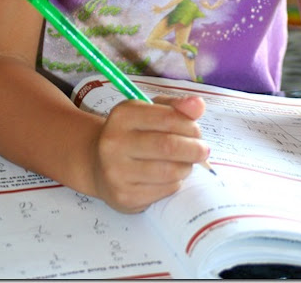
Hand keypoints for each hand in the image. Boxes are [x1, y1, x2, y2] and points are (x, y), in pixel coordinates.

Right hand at [90, 95, 208, 212]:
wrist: (98, 165)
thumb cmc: (132, 134)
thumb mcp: (149, 112)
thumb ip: (175, 107)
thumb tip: (199, 104)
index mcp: (123, 115)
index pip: (167, 118)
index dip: (189, 125)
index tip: (197, 131)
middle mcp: (114, 142)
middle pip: (168, 146)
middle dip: (193, 149)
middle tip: (203, 150)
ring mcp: (117, 172)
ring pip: (169, 171)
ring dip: (186, 167)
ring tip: (186, 163)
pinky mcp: (124, 196)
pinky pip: (164, 191)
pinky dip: (175, 183)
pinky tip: (169, 177)